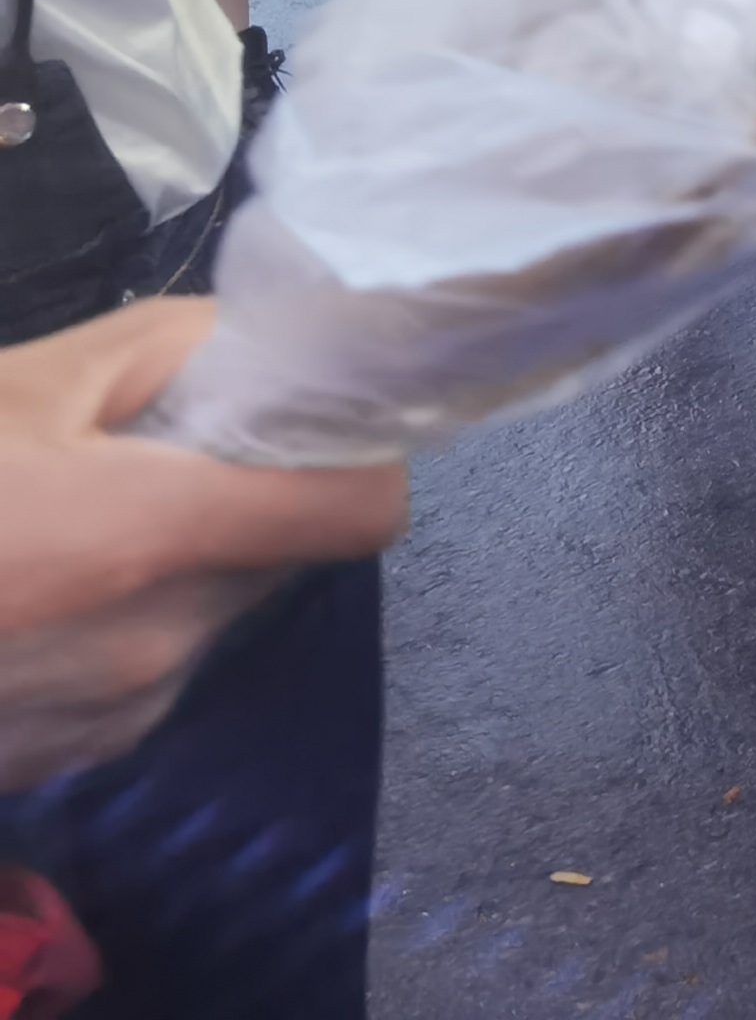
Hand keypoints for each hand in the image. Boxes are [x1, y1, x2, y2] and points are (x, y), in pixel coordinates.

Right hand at [0, 301, 410, 788]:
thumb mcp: (22, 385)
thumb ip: (164, 349)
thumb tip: (255, 346)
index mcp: (161, 539)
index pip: (365, 508)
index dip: (354, 452)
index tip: (303, 421)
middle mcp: (162, 643)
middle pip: (282, 556)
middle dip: (239, 499)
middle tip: (144, 456)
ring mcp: (116, 718)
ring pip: (211, 615)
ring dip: (173, 565)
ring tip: (57, 527)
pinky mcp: (68, 764)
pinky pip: (144, 673)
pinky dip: (116, 625)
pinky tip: (23, 593)